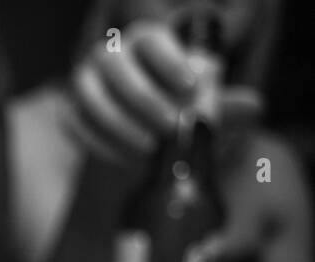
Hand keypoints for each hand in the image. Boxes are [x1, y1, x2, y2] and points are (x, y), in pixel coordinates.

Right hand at [66, 19, 261, 163]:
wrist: (139, 129)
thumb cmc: (173, 107)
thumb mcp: (200, 103)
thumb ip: (222, 103)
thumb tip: (254, 107)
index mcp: (145, 41)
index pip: (153, 41)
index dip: (170, 62)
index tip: (191, 87)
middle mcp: (110, 56)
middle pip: (116, 67)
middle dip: (144, 99)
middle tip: (168, 128)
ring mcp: (85, 83)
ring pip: (90, 96)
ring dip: (119, 125)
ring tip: (147, 150)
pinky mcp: (71, 112)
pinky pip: (77, 124)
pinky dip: (101, 143)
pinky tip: (126, 158)